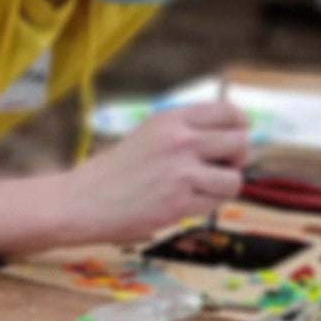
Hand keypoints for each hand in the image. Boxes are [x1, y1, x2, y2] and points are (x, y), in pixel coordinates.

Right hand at [58, 103, 250, 243]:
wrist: (78, 203)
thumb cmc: (113, 174)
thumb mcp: (149, 135)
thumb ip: (188, 132)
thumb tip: (237, 140)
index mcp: (171, 119)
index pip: (231, 113)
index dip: (239, 129)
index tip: (229, 144)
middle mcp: (179, 140)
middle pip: (241, 143)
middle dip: (236, 160)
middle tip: (216, 170)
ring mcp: (180, 171)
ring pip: (234, 178)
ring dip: (222, 188)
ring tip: (198, 191)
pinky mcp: (178, 201)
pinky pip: (216, 203)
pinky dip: (205, 207)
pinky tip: (182, 205)